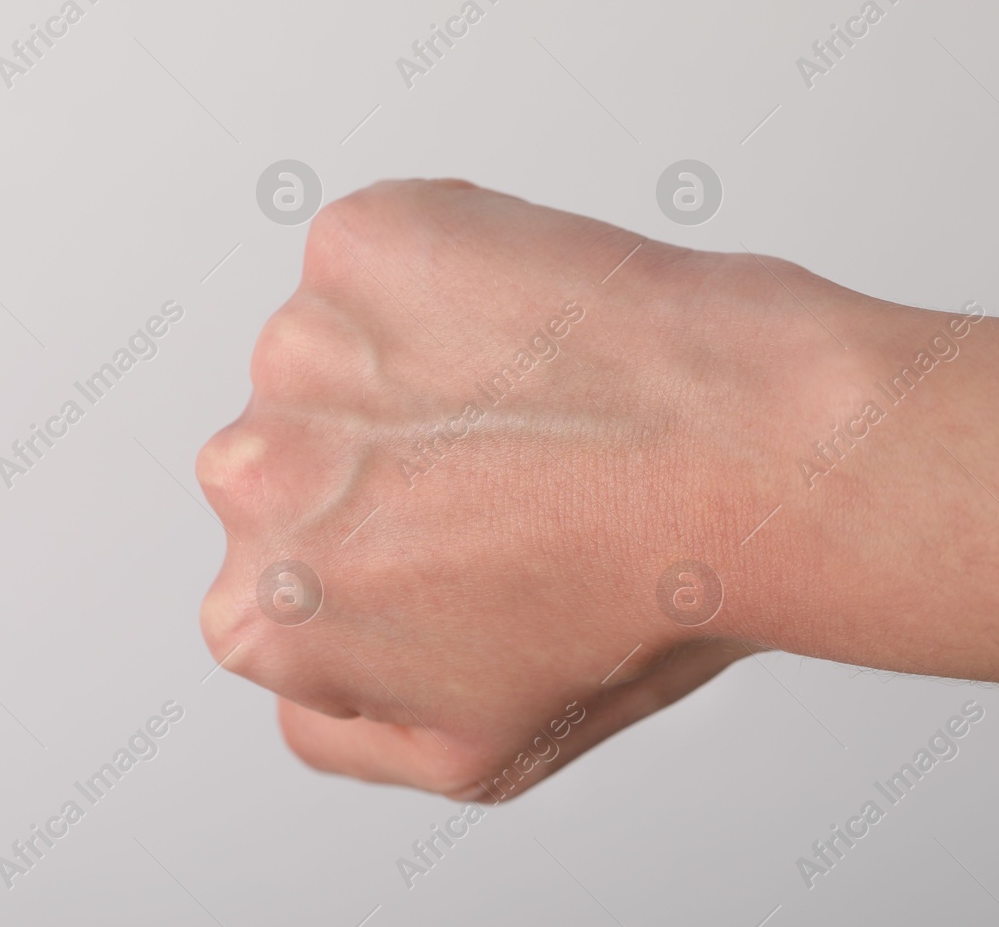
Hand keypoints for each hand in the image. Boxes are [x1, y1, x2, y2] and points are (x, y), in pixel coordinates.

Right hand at [194, 179, 835, 798]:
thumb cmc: (644, 600)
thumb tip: (312, 679)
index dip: (384, 564)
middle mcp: (250, 481)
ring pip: (342, 357)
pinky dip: (446, 277)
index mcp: (263, 616)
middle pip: (299, 463)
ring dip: (421, 368)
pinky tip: (533, 329)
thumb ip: (344, 732)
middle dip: (388, 464)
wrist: (748, 454)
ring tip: (537, 404)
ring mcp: (299, 348)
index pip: (284, 588)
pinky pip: (383, 260)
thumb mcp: (479, 754)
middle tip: (511, 475)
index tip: (464, 547)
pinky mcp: (356, 244)